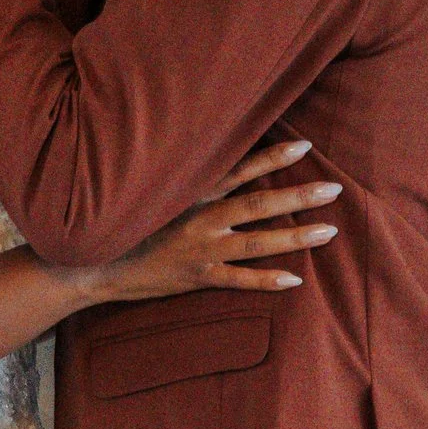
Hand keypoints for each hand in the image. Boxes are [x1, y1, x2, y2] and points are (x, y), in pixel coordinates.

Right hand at [84, 139, 341, 305]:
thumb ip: (186, 180)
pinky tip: (294, 280)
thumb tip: (215, 161)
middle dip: (299, 196)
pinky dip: (266, 280)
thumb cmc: (124, 223)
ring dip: (295, 237)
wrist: (94, 262)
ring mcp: (201, 249)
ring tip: (328, 231)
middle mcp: (201, 217)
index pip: (240, 169)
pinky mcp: (197, 277)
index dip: (273, 158)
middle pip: (259, 204)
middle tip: (333, 189)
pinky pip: (238, 281)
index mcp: (192, 193)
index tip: (305, 147)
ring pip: (257, 242)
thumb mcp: (154, 192)